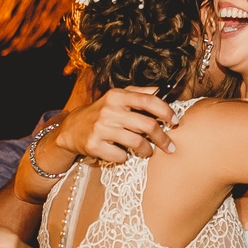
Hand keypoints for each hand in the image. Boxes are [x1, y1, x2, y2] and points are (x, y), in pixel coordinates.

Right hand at [56, 86, 179, 160]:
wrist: (72, 129)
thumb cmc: (102, 113)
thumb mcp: (117, 97)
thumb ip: (140, 93)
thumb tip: (164, 90)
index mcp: (117, 96)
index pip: (148, 100)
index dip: (166, 111)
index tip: (175, 121)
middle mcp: (109, 110)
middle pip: (147, 125)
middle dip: (163, 138)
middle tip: (169, 146)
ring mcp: (100, 128)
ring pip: (137, 142)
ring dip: (147, 150)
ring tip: (148, 151)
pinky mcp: (94, 145)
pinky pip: (121, 156)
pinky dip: (126, 157)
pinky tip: (124, 154)